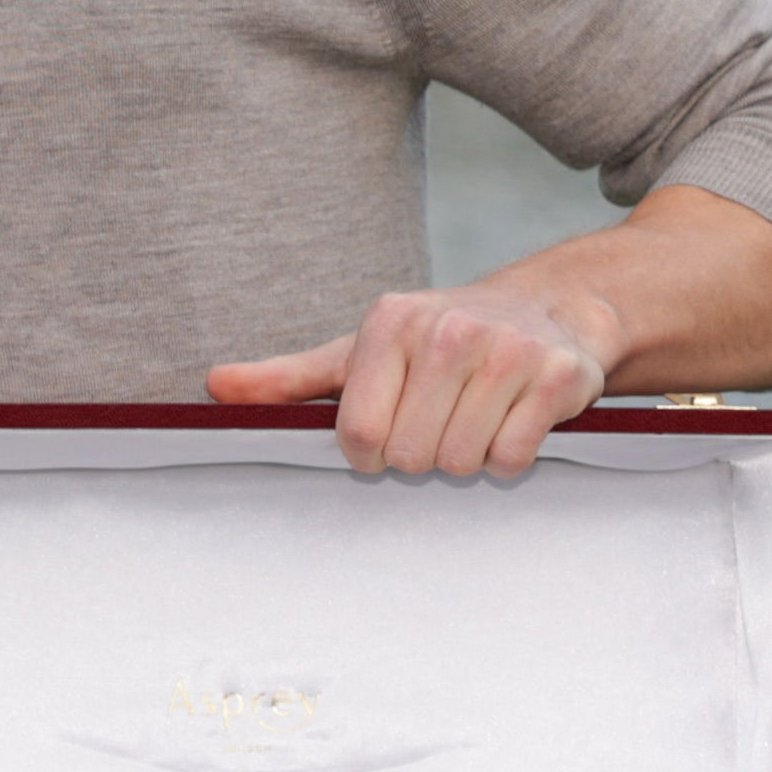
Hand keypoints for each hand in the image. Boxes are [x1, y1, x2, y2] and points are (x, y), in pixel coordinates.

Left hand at [205, 277, 619, 477]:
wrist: (549, 310)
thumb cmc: (438, 341)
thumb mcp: (360, 352)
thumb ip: (289, 379)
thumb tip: (215, 387)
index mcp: (389, 324)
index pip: (359, 433)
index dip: (368, 453)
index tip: (383, 434)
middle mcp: (447, 331)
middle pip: (410, 455)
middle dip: (420, 454)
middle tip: (438, 418)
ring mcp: (506, 352)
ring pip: (460, 461)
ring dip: (465, 454)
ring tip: (474, 415)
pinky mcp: (556, 378)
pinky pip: (511, 458)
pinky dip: (508, 456)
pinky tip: (511, 418)